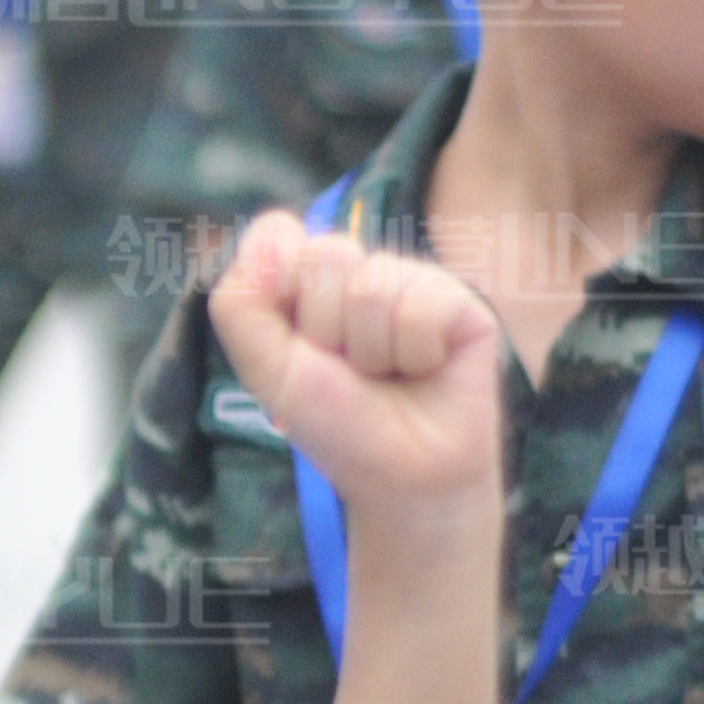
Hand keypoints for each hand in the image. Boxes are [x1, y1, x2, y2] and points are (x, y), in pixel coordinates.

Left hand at [209, 216, 501, 509]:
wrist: (402, 476)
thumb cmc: (337, 423)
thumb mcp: (268, 368)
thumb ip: (242, 302)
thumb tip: (273, 227)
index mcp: (307, 280)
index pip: (278, 235)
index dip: (281, 290)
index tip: (297, 344)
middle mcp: (360, 272)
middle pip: (325, 254)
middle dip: (325, 329)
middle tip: (349, 370)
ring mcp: (413, 282)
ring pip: (373, 284)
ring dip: (371, 351)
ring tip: (388, 376)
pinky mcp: (461, 303)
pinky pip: (422, 303)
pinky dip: (414, 352)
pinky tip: (425, 370)